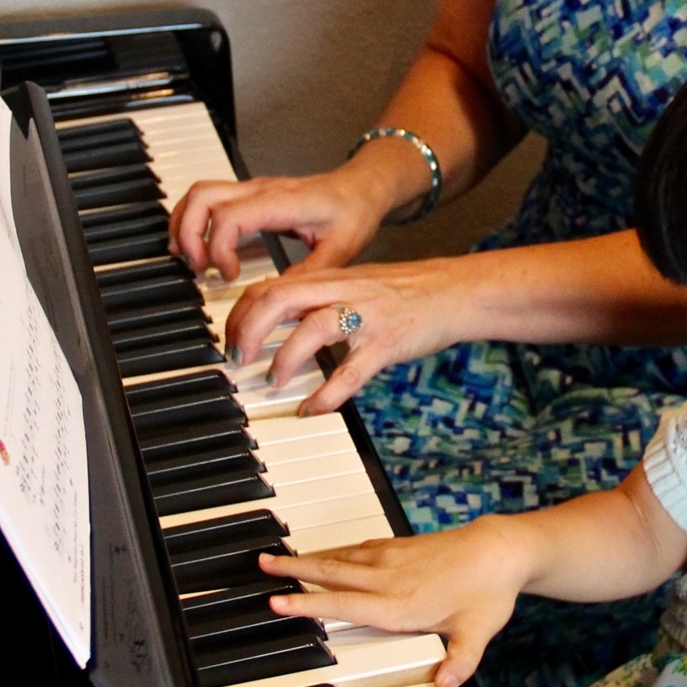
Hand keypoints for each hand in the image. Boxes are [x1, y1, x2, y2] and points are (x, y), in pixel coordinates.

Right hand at [168, 168, 383, 281]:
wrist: (361, 188)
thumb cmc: (353, 213)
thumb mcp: (339, 251)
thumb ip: (307, 275)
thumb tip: (277, 301)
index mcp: (282, 202)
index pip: (229, 217)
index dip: (219, 249)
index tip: (230, 276)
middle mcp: (261, 189)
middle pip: (203, 197)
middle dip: (190, 234)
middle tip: (199, 268)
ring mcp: (253, 188)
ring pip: (200, 193)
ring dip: (185, 224)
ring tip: (190, 258)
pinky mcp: (250, 194)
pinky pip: (209, 197)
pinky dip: (194, 219)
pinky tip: (197, 245)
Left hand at [226, 256, 467, 414]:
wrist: (454, 291)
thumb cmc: (405, 291)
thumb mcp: (354, 283)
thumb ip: (318, 295)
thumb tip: (278, 312)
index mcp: (330, 278)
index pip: (271, 286)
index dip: (242, 313)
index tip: (232, 339)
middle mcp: (343, 291)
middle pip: (280, 299)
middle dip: (249, 330)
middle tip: (238, 358)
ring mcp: (366, 316)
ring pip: (314, 329)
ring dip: (284, 358)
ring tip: (274, 382)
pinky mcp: (387, 343)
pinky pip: (351, 372)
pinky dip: (327, 394)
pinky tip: (313, 409)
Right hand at [262, 515, 529, 686]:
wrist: (500, 549)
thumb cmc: (488, 591)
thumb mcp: (477, 633)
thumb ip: (459, 660)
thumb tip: (445, 685)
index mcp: (400, 605)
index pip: (344, 605)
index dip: (310, 603)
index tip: (280, 600)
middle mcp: (389, 579)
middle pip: (332, 573)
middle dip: (294, 570)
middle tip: (262, 566)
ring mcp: (392, 559)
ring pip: (341, 558)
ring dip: (309, 558)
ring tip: (279, 558)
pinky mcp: (399, 547)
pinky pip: (357, 549)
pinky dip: (335, 551)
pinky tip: (326, 554)